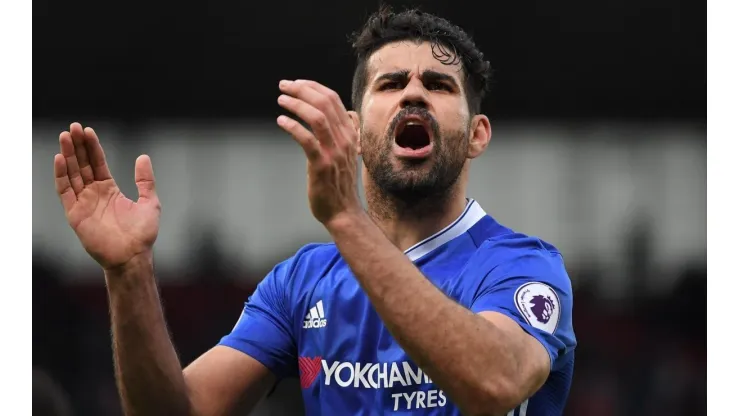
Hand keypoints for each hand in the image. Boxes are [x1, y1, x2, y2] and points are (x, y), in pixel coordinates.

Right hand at [54, 123, 160, 270]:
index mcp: (109, 190)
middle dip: (77, 146)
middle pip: (82, 165)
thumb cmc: (142, 233)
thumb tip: (143, 156)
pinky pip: (65, 191)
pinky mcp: (75, 214)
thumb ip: (145, 180)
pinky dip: (61, 175)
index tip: (87, 130)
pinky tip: (60, 159)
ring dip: (68, 155)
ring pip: (72, 174)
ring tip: (65, 136)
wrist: (133, 255)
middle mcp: (94, 194)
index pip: (97, 163)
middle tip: (73, 127)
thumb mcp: (150, 201)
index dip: (92, 147)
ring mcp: (83, 203)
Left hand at [276, 79, 363, 224]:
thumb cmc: (339, 183)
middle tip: (283, 86)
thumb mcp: (344, 152)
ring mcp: (334, 151)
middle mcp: (345, 138)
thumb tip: (330, 114)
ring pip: (317, 116)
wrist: (343, 211)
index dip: (313, 87)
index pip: (333, 99)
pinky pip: (307, 139)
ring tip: (281, 100)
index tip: (296, 83)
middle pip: (324, 103)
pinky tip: (281, 121)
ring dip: (297, 104)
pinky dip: (292, 126)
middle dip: (302, 89)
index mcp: (350, 133)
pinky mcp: (322, 165)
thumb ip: (338, 134)